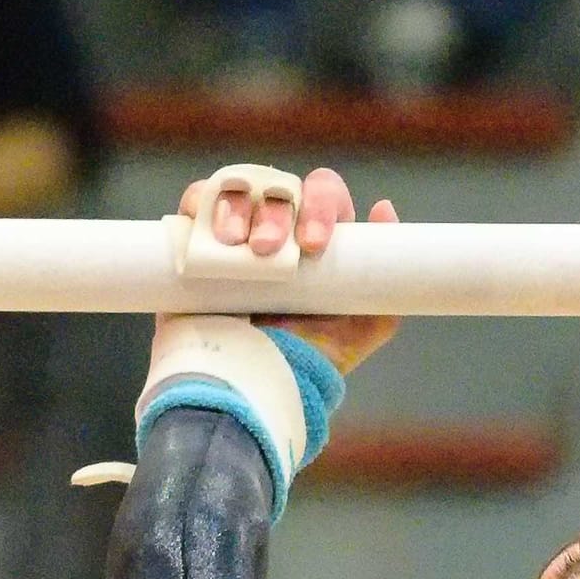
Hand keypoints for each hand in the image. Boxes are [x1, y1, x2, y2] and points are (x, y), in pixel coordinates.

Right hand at [179, 165, 401, 373]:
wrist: (247, 391)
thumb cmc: (304, 363)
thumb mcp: (357, 330)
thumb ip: (384, 285)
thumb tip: (383, 211)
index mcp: (316, 238)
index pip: (324, 195)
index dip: (322, 207)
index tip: (314, 246)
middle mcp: (277, 229)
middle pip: (282, 187)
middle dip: (279, 213)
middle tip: (269, 251)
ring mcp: (237, 232)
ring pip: (241, 187)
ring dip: (240, 206)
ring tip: (237, 247)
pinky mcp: (195, 240)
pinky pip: (197, 199)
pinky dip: (202, 202)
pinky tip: (212, 234)